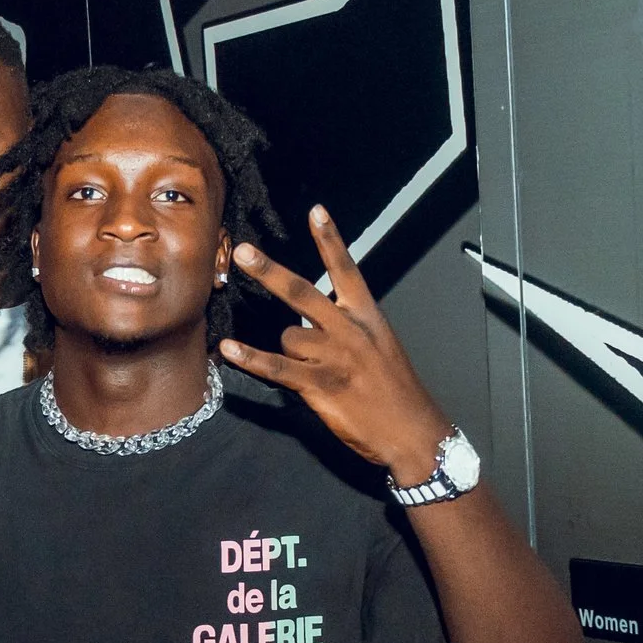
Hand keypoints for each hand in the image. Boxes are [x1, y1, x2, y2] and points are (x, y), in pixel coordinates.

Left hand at [220, 205, 453, 486]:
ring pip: (289, 337)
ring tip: (312, 369)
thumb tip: (302, 323)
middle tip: (243, 251)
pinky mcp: (322, 385)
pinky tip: (228, 351)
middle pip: (302, 293)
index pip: (347, 269)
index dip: (330, 240)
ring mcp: (335, 357)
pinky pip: (277, 368)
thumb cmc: (395, 390)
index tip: (316, 211)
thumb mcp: (380, 345)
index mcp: (368, 316)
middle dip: (270, 272)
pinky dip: (250, 360)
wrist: (414, 431)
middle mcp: (350, 331)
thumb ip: (345, 327)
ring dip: (288, 350)